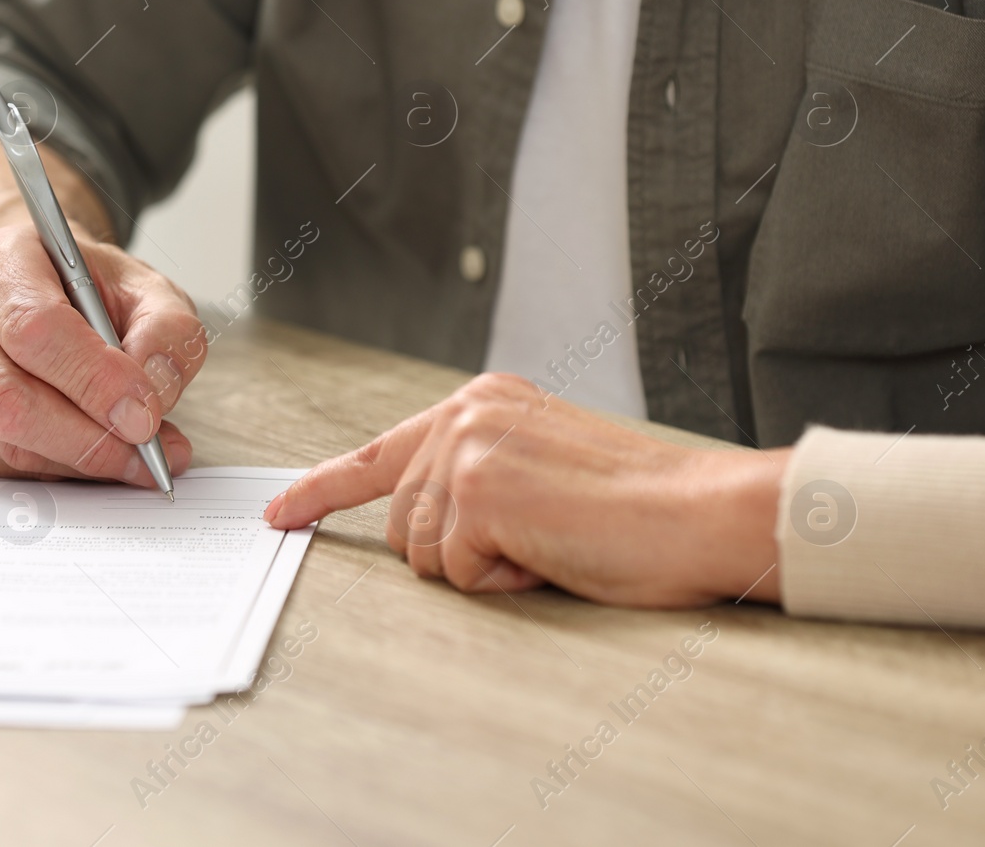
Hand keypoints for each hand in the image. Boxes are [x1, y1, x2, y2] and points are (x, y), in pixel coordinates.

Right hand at [0, 223, 205, 485]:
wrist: (25, 295)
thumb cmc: (82, 291)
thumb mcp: (141, 286)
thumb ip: (167, 329)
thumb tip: (156, 390)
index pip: (34, 329)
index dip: (93, 381)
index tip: (145, 415)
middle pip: (6, 398)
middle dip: (88, 438)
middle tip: (147, 453)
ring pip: (4, 443)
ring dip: (79, 462)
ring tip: (136, 456)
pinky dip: (55, 472)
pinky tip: (89, 454)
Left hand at [265, 374, 784, 607]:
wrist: (703, 513)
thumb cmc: (637, 509)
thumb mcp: (540, 469)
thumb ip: (474, 476)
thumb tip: (418, 526)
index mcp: (480, 402)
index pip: (378, 453)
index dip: (321, 490)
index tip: (281, 512)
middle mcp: (464, 414)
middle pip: (401, 525)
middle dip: (459, 555)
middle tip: (538, 542)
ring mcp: (466, 450)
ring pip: (422, 554)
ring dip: (484, 569)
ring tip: (550, 544)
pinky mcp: (477, 492)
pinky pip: (456, 573)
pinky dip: (503, 583)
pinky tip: (552, 554)